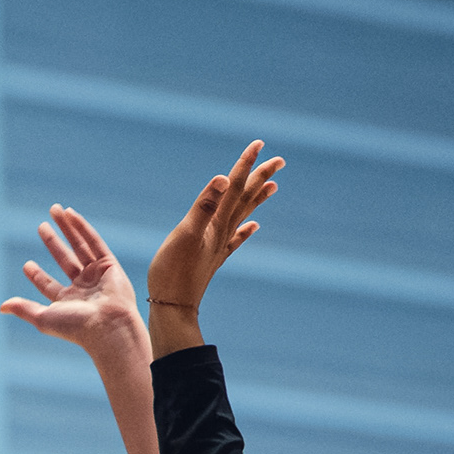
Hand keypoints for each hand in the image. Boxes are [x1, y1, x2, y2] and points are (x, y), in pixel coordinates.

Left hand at [0, 206, 144, 361]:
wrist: (108, 326)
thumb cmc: (76, 327)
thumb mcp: (44, 318)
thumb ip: (23, 309)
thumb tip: (1, 307)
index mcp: (68, 302)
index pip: (50, 286)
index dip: (37, 275)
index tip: (27, 265)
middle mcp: (83, 288)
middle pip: (65, 259)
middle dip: (53, 242)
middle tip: (41, 226)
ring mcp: (97, 275)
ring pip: (80, 246)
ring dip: (67, 228)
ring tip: (55, 210)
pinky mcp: (109, 265)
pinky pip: (94, 242)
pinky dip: (82, 227)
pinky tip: (70, 214)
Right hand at [145, 142, 282, 345]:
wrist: (173, 308)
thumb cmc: (173, 272)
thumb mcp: (185, 234)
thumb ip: (204, 206)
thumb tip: (224, 179)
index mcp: (216, 222)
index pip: (234, 186)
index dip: (245, 164)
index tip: (259, 144)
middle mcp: (222, 232)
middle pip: (245, 198)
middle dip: (260, 177)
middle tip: (279, 160)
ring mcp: (219, 246)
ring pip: (243, 215)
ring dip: (257, 198)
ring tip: (274, 186)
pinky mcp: (213, 258)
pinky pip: (236, 239)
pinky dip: (246, 230)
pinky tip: (255, 226)